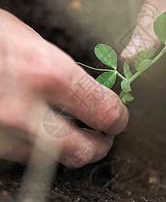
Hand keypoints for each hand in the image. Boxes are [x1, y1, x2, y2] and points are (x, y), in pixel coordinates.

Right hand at [0, 9, 127, 167]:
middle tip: (103, 136)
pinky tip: (39, 131)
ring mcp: (2, 135)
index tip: (118, 116)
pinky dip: (39, 149)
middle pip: (83, 151)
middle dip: (99, 145)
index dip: (117, 116)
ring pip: (54, 161)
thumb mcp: (27, 40)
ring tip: (74, 134)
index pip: (103, 110)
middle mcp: (24, 111)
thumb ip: (60, 71)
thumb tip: (85, 90)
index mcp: (45, 72)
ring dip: (70, 149)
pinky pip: (25, 157)